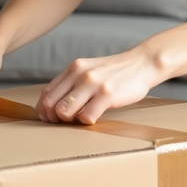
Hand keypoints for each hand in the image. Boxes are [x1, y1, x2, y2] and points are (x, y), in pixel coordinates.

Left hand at [37, 49, 159, 124]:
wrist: (141, 64)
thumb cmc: (115, 72)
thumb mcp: (89, 70)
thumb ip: (73, 83)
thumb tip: (54, 105)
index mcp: (73, 68)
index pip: (46, 93)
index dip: (45, 110)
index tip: (51, 119)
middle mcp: (80, 74)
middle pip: (51, 104)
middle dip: (55, 118)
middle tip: (66, 122)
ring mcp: (93, 84)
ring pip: (64, 111)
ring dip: (69, 121)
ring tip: (81, 119)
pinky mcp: (107, 94)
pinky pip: (86, 117)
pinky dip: (87, 122)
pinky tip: (95, 117)